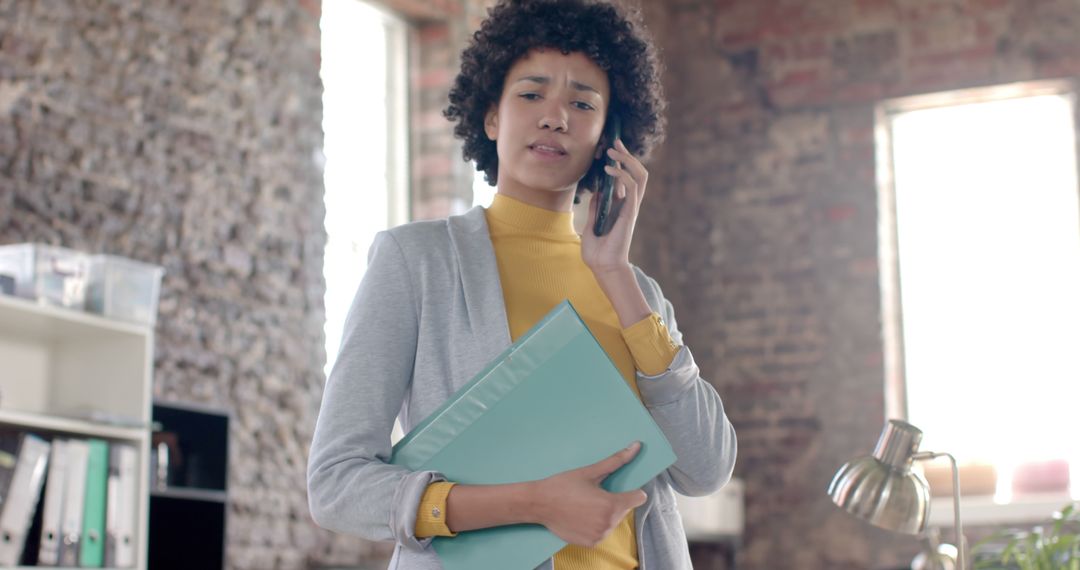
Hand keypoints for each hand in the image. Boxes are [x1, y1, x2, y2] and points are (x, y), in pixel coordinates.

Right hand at [530, 442, 647, 546]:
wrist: (539, 503)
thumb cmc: (563, 485)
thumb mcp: (590, 472)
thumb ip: (616, 460)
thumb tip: (636, 446)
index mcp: (611, 505)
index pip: (638, 498)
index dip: (632, 491)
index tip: (620, 488)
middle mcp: (608, 524)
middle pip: (624, 510)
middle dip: (614, 502)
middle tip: (593, 495)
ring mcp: (599, 535)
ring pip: (613, 521)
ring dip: (605, 514)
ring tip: (585, 505)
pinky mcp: (591, 543)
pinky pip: (602, 532)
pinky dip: (595, 525)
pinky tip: (581, 516)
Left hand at [580, 139, 649, 275]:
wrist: (602, 267)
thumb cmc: (597, 251)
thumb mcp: (592, 223)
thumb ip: (596, 207)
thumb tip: (596, 192)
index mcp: (621, 206)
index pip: (626, 177)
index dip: (620, 161)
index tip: (610, 148)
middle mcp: (628, 204)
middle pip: (636, 173)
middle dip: (627, 155)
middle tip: (614, 142)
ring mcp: (631, 208)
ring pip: (640, 176)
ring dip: (627, 160)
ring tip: (613, 151)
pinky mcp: (630, 212)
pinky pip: (633, 187)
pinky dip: (622, 175)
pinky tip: (610, 170)